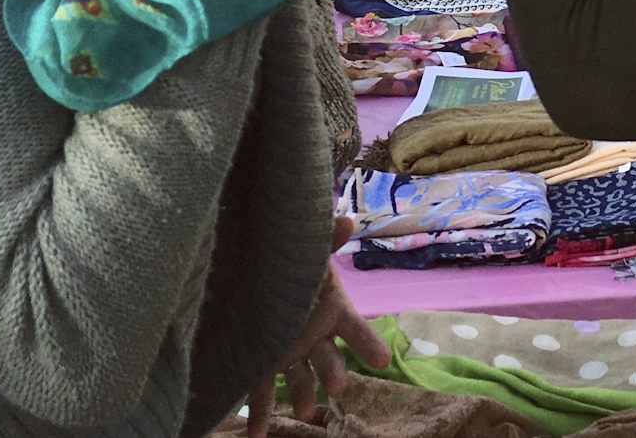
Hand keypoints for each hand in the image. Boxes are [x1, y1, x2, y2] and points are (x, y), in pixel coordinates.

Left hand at [243, 218, 390, 437]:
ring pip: (301, 379)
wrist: (252, 278)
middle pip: (329, 358)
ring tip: (304, 413)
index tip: (383, 361)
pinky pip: (263, 393)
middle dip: (334, 373)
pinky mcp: (262, 366)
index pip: (355, 328)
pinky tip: (255, 437)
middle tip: (336, 388)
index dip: (368, 343)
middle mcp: (314, 337)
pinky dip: (259, 416)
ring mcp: (289, 355)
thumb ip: (327, 239)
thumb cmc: (289, 265)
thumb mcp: (307, 252)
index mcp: (331, 310)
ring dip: (305, 396)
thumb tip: (348, 219)